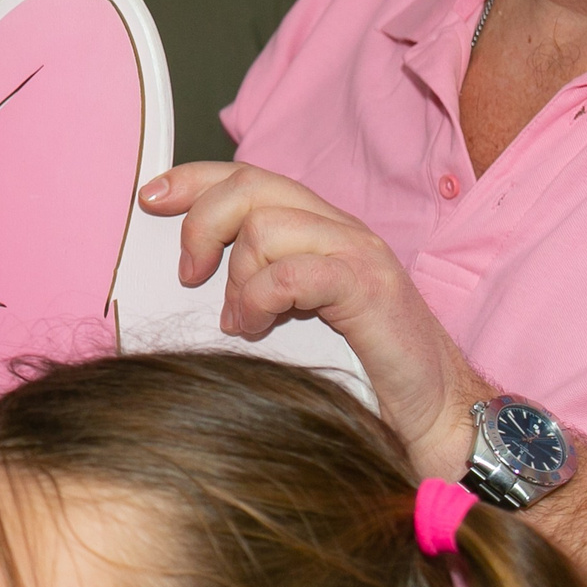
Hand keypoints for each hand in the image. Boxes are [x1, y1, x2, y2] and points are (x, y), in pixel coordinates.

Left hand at [138, 162, 493, 477]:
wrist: (436, 410)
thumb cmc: (360, 370)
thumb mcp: (292, 315)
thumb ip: (254, 283)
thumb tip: (190, 276)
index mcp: (318, 229)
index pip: (249, 177)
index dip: (195, 179)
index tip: (150, 198)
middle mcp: (339, 229)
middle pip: (252, 185)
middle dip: (203, 224)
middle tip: (189, 276)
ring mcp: (358, 253)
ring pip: (266, 226)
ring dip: (238, 277)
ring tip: (242, 320)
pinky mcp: (369, 287)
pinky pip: (294, 271)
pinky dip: (261, 298)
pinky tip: (258, 327)